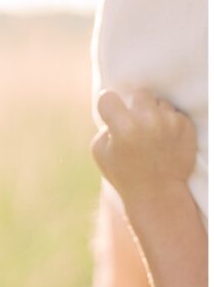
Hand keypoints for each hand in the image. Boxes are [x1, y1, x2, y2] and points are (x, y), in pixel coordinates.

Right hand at [92, 89, 196, 225]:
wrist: (157, 193)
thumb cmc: (124, 175)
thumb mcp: (100, 154)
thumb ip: (104, 128)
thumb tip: (114, 114)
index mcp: (122, 127)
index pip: (108, 97)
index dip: (107, 106)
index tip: (111, 114)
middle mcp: (147, 119)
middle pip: (139, 94)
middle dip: (135, 107)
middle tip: (135, 126)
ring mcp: (169, 121)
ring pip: (159, 103)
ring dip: (154, 115)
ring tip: (152, 136)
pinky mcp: (185, 125)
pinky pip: (174, 113)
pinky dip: (169, 124)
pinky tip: (164, 142)